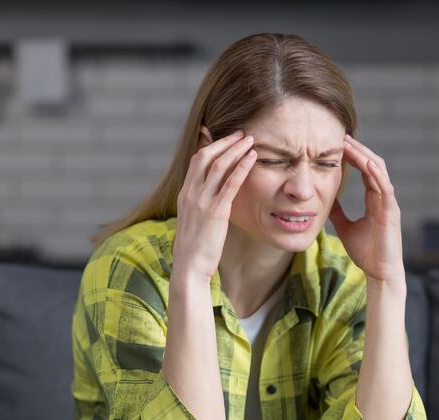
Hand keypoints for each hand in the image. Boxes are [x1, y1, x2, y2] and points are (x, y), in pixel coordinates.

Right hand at [171, 127, 256, 282]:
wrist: (189, 267)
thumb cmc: (195, 248)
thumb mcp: (194, 220)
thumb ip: (200, 204)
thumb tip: (212, 197)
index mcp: (185, 194)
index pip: (196, 160)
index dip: (212, 145)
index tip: (226, 138)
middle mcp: (190, 193)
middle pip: (205, 157)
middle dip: (225, 142)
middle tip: (242, 133)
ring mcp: (201, 201)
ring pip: (218, 166)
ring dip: (235, 150)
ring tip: (250, 140)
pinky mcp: (215, 212)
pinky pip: (230, 184)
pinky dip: (242, 167)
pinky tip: (253, 158)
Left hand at [328, 134, 403, 283]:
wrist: (380, 273)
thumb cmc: (366, 253)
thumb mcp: (345, 228)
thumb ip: (338, 213)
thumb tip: (325, 201)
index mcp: (375, 200)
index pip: (365, 170)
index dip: (353, 156)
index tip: (338, 144)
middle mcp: (384, 198)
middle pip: (373, 165)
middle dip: (358, 150)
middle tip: (341, 136)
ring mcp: (389, 203)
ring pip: (379, 171)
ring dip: (364, 156)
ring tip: (349, 144)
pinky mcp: (391, 212)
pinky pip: (385, 188)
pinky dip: (376, 174)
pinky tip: (365, 163)